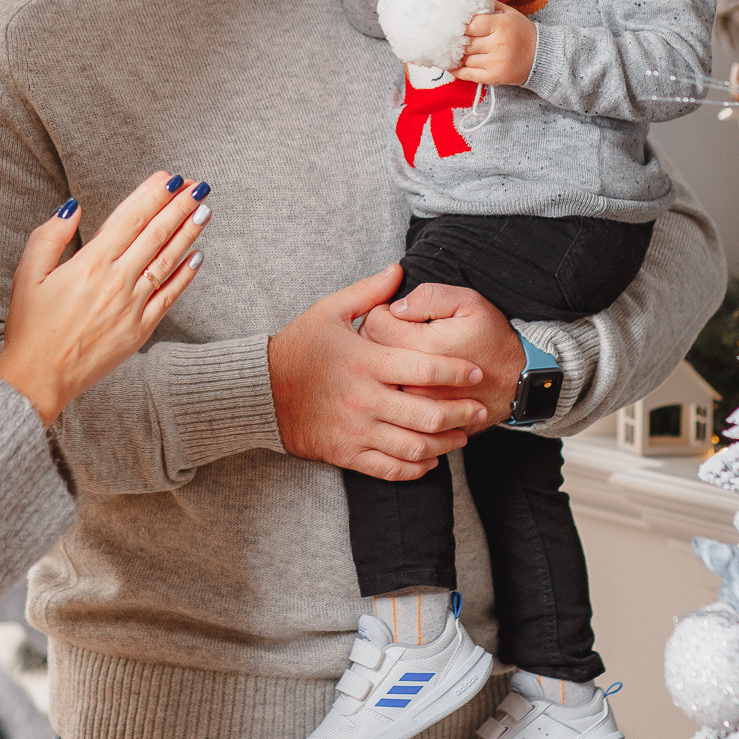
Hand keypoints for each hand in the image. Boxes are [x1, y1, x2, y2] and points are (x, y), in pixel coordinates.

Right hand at [0, 173, 209, 424]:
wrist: (38, 379)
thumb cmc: (29, 326)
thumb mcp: (26, 274)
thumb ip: (50, 236)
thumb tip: (75, 206)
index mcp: (90, 263)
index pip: (130, 219)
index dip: (153, 195)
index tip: (170, 177)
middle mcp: (117, 282)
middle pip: (155, 235)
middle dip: (178, 206)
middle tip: (198, 185)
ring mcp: (132, 307)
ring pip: (167, 262)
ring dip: (188, 233)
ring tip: (204, 210)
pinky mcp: (140, 331)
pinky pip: (168, 297)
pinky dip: (185, 276)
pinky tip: (197, 257)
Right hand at [267, 266, 488, 479]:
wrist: (259, 391)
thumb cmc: (297, 347)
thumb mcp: (329, 311)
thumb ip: (368, 292)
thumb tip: (398, 270)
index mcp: (365, 361)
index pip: (424, 367)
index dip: (456, 371)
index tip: (476, 372)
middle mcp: (364, 398)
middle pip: (427, 413)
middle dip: (461, 413)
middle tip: (479, 409)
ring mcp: (356, 429)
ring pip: (414, 446)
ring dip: (445, 444)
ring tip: (462, 436)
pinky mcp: (346, 453)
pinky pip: (390, 468)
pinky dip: (416, 468)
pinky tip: (429, 460)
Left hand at [360, 282, 523, 426]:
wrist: (517, 382)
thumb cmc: (493, 339)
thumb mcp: (470, 303)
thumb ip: (430, 297)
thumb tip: (398, 306)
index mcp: (426, 347)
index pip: (375, 324)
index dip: (381, 311)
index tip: (396, 313)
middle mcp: (417, 381)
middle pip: (370, 354)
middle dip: (377, 338)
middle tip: (398, 331)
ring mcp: (418, 406)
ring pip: (377, 381)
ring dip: (382, 366)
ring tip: (401, 356)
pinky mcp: (422, 422)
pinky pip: (391, 404)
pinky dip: (392, 390)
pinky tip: (407, 379)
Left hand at [456, 1, 536, 85]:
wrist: (541, 56)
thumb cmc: (521, 32)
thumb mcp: (509, 13)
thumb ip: (488, 6)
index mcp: (502, 26)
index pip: (472, 25)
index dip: (462, 26)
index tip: (455, 26)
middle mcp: (499, 45)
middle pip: (467, 43)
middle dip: (457, 41)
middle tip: (449, 38)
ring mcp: (496, 63)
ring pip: (465, 59)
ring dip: (457, 55)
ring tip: (450, 50)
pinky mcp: (494, 77)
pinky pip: (468, 75)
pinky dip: (456, 70)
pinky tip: (450, 65)